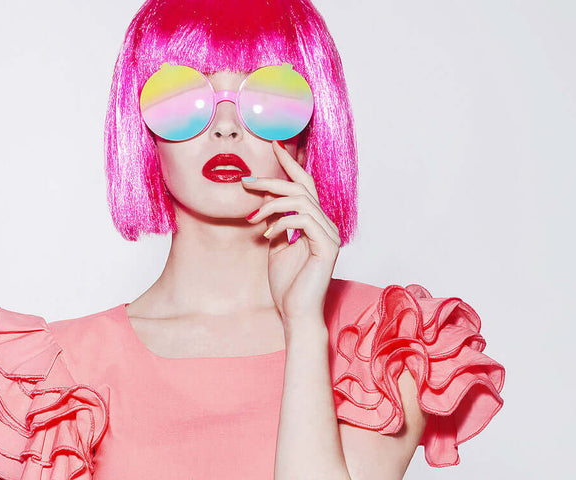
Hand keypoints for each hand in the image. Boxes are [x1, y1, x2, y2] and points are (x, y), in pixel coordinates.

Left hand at [242, 141, 341, 330]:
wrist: (295, 313)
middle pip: (302, 187)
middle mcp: (325, 224)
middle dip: (273, 179)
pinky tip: (266, 234)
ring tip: (252, 217)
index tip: (274, 145)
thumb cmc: (287, 284)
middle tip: (246, 181)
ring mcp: (329, 234)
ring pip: (301, 201)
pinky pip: (303, 220)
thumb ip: (275, 223)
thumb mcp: (275, 246)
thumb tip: (265, 203)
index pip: (304, 185)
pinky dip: (281, 223)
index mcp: (314, 222)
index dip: (290, 163)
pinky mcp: (327, 245)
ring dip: (271, 205)